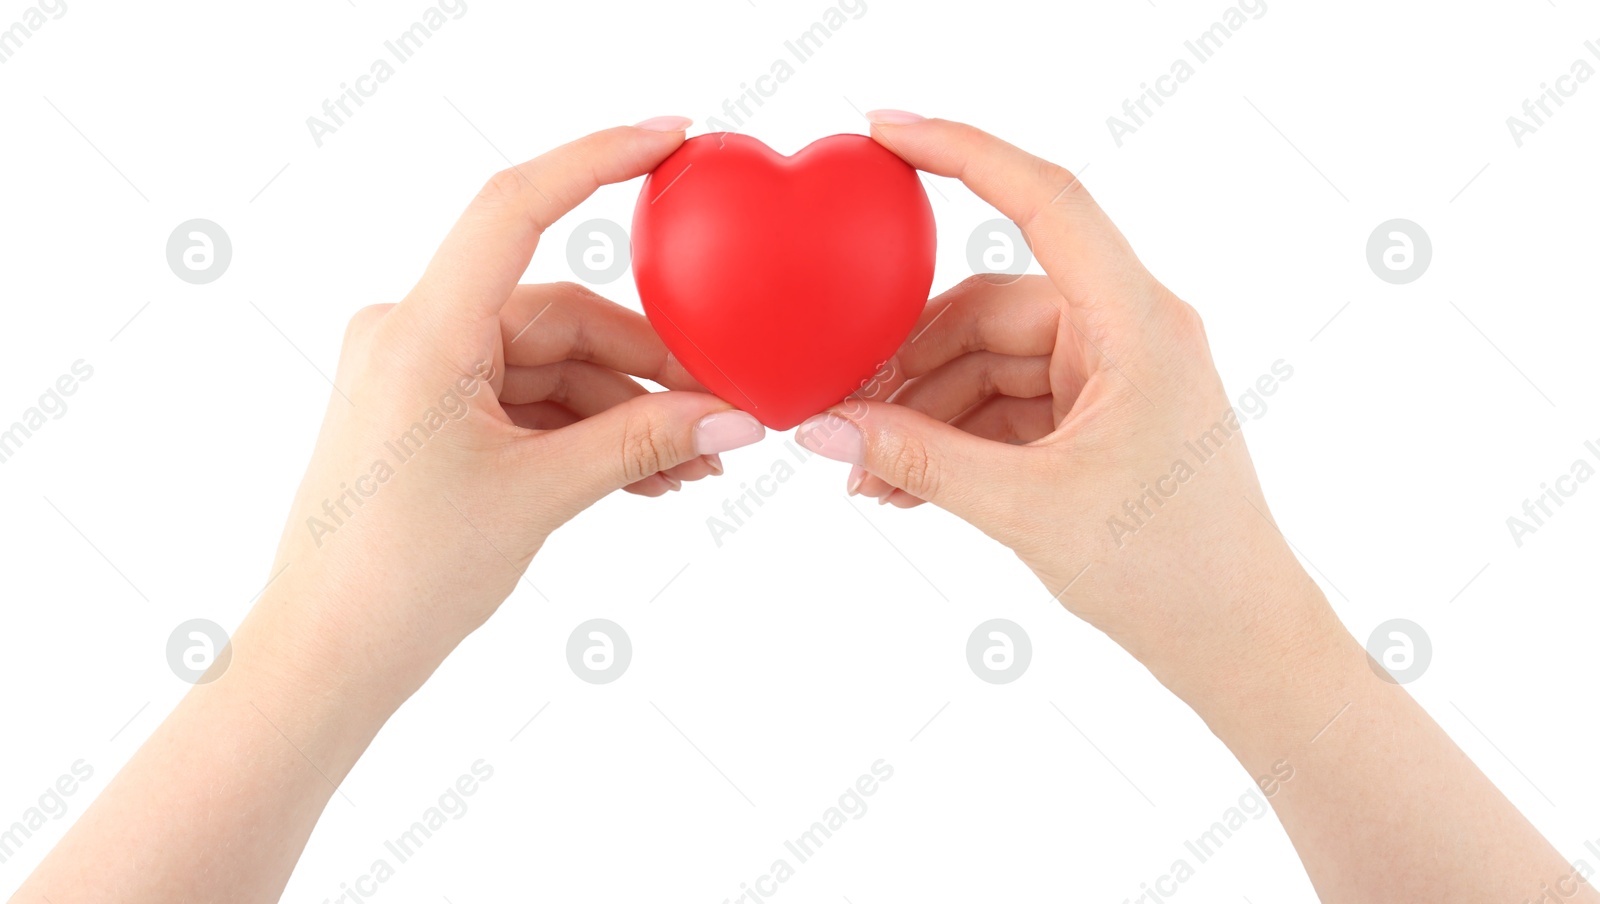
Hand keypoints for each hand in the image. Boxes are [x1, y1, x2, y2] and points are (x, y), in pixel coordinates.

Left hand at [254, 122, 765, 708]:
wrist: (328, 655)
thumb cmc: (400, 576)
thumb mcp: (540, 497)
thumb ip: (643, 444)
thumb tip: (736, 418)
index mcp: (422, 330)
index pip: (515, 207)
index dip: (598, 160)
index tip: (671, 139)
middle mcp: (415, 333)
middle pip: (562, 314)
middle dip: (649, 364)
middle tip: (725, 408)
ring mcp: (423, 373)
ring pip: (555, 363)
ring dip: (628, 410)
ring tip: (699, 463)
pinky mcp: (434, 412)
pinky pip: (532, 399)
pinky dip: (589, 429)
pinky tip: (654, 473)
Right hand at [795, 113, 1327, 698]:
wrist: (1239, 644)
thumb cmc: (1173, 572)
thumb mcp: (1028, 510)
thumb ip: (918, 461)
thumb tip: (823, 428)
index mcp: (1137, 322)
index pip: (1046, 200)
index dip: (962, 153)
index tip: (885, 133)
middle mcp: (1128, 329)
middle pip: (988, 307)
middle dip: (906, 360)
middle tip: (836, 409)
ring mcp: (1113, 372)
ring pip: (988, 360)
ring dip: (922, 411)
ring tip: (864, 473)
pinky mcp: (1098, 415)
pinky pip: (1005, 402)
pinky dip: (953, 436)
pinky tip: (901, 484)